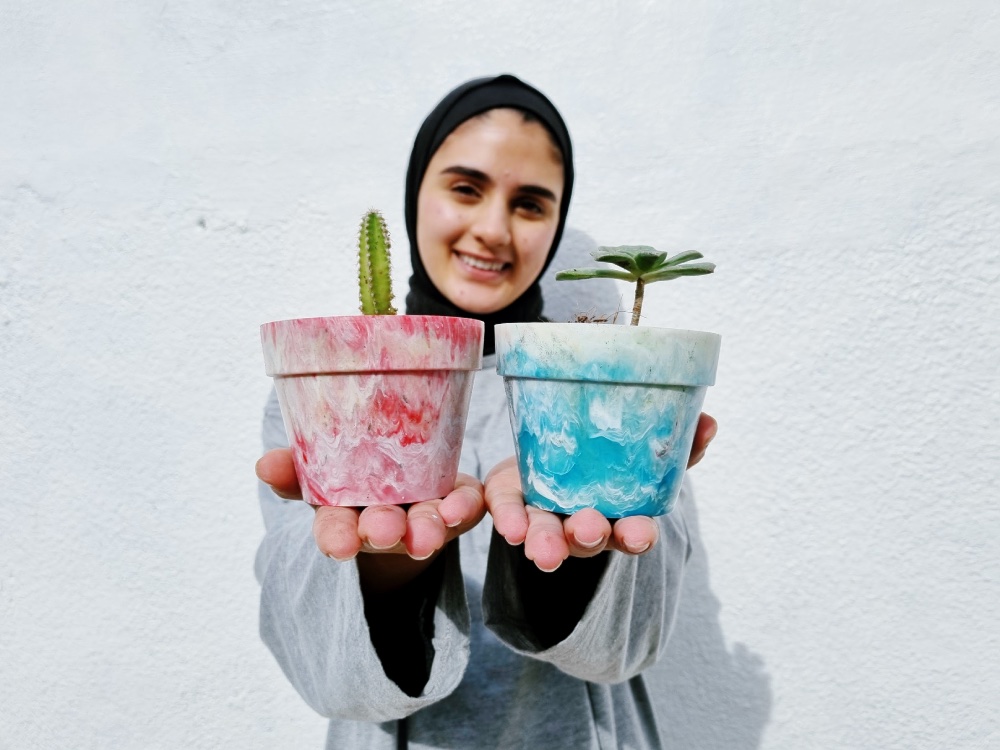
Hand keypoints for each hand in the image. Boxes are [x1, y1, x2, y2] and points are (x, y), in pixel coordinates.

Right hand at [255, 448, 485, 591]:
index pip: (334, 528)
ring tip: (429, 532)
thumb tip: (263, 464)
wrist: (408, 480)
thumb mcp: (320, 471)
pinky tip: (464, 505)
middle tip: (384, 532)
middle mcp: (388, 522)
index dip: (335, 536)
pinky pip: (467, 507)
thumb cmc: (356, 475)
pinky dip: (465, 507)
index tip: (338, 546)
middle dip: (383, 530)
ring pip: (427, 524)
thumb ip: (295, 470)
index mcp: (348, 514)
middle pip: (383, 529)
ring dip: (427, 527)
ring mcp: (425, 516)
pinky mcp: (461, 504)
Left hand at [483, 412, 717, 572]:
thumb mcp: (648, 447)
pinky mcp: (513, 499)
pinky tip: (510, 528)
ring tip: (543, 548)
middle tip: (588, 529)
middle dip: (588, 536)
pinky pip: (509, 511)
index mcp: (620, 513)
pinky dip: (509, 518)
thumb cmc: (611, 454)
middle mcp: (583, 521)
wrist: (557, 439)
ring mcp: (546, 513)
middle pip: (587, 538)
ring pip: (546, 534)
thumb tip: (710, 423)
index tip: (639, 534)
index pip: (633, 532)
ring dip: (547, 542)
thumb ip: (680, 442)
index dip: (637, 535)